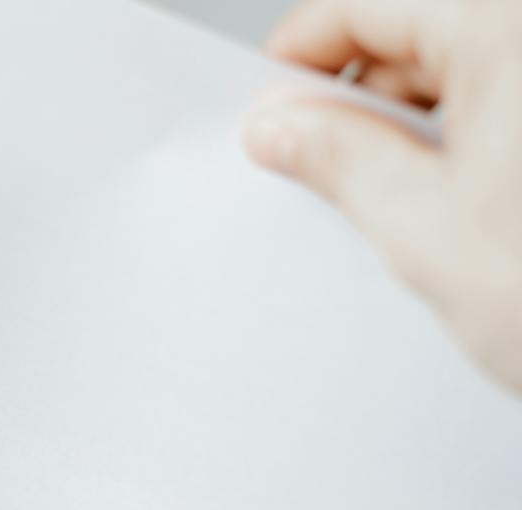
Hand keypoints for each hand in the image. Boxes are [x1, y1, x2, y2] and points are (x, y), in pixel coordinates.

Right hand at [243, 0, 521, 391]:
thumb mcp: (425, 232)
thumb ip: (338, 160)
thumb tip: (282, 126)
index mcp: (509, 25)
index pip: (364, 3)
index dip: (300, 57)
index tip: (268, 108)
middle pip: (427, 29)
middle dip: (369, 101)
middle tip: (326, 178)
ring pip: (479, 67)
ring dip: (434, 129)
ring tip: (418, 213)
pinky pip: (520, 101)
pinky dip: (490, 141)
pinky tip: (479, 209)